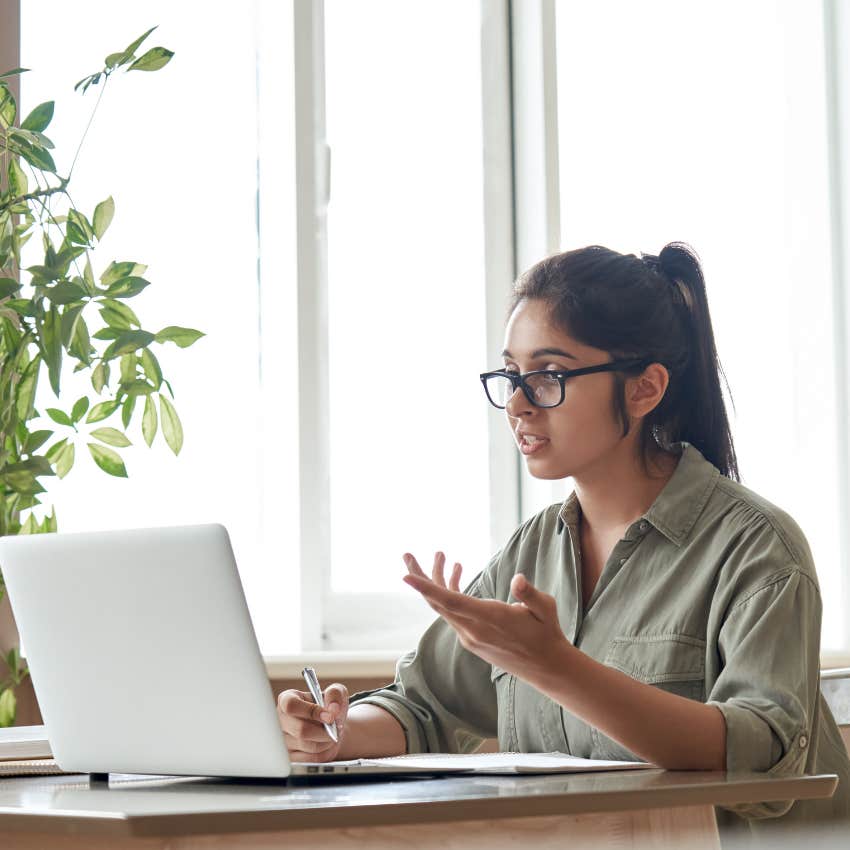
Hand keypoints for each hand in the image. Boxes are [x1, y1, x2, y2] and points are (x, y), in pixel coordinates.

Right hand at [276, 683, 348, 761]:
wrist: (329, 726)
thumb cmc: (328, 706)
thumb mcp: (335, 693)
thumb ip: (335, 695)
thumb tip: (333, 709)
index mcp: (286, 699)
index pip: (291, 705)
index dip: (311, 711)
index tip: (330, 716)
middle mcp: (280, 720)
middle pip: (301, 730)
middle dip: (325, 731)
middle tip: (337, 727)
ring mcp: (282, 741)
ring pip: (307, 746)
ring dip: (327, 741)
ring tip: (333, 734)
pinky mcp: (290, 757)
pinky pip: (310, 759)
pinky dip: (325, 752)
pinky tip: (327, 744)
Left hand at [402, 551, 570, 684]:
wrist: (545, 666)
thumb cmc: (546, 633)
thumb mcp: (545, 608)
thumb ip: (529, 594)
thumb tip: (517, 579)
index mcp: (488, 618)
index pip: (449, 601)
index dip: (426, 587)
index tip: (406, 576)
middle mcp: (472, 629)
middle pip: (436, 601)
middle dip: (420, 576)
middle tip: (407, 555)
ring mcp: (469, 635)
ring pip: (443, 606)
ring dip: (437, 581)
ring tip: (442, 556)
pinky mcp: (471, 638)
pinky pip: (453, 612)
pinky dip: (450, 592)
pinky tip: (456, 572)